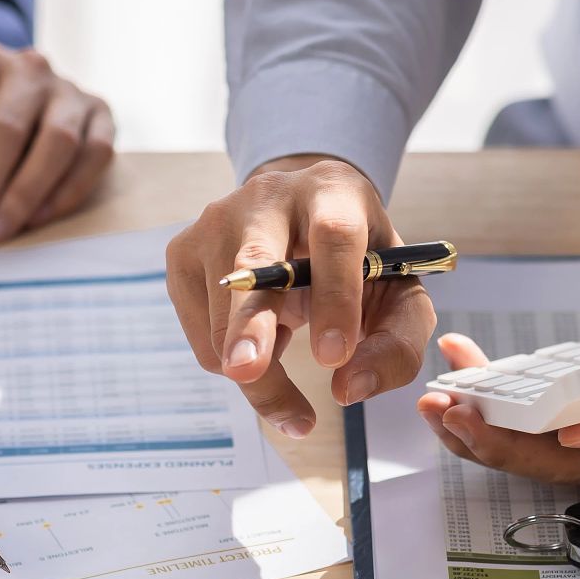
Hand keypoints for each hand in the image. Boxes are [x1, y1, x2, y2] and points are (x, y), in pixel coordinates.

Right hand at [165, 154, 437, 436]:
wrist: (301, 218)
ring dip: (257, 371)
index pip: (334, 236)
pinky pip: (203, 336)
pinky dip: (234, 358)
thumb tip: (351, 387)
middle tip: (250, 372)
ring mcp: (215, 222)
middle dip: (252, 322)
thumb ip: (395, 343)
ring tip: (285, 365)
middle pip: (255, 262)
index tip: (334, 356)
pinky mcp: (182, 254)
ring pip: (223, 316)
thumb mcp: (397, 293)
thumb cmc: (357, 262)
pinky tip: (259, 335)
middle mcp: (267, 196)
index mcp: (333, 192)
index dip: (335, 297)